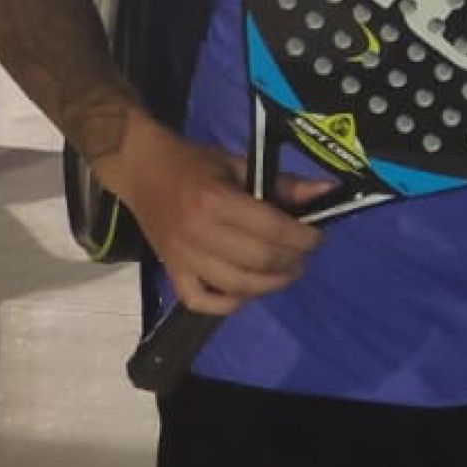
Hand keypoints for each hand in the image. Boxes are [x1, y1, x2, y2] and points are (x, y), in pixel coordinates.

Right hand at [96, 118, 321, 316]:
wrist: (140, 168)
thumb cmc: (192, 163)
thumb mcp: (238, 164)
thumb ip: (282, 183)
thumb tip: (326, 192)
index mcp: (216, 200)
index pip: (271, 228)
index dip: (303, 237)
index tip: (316, 236)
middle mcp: (199, 233)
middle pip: (258, 261)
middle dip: (292, 262)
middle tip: (303, 256)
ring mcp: (182, 257)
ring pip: (236, 286)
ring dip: (270, 285)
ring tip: (284, 272)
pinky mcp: (171, 272)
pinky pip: (202, 302)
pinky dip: (229, 303)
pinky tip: (246, 290)